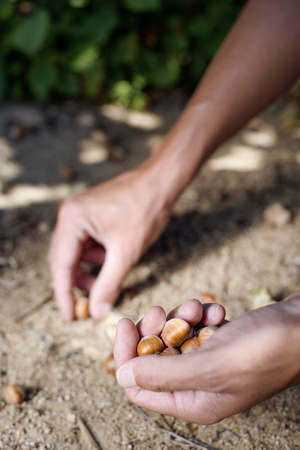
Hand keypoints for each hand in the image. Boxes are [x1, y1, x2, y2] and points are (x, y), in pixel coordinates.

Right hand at [48, 168, 169, 320]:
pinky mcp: (89, 213)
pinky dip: (95, 256)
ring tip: (107, 280)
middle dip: (77, 283)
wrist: (160, 182)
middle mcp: (69, 214)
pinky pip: (84, 242)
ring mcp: (78, 212)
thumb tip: (96, 312)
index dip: (64, 294)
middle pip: (63, 259)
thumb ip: (108, 284)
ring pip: (75, 252)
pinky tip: (112, 259)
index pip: (61, 265)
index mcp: (72, 220)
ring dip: (88, 270)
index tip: (70, 317)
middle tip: (89, 305)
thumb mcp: (126, 253)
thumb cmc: (145, 211)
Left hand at [114, 294, 299, 423]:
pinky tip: (216, 311)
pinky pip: (196, 329)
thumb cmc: (266, 349)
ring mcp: (210, 364)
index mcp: (193, 402)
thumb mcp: (211, 365)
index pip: (140, 386)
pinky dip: (200, 316)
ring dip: (180, 318)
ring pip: (175, 338)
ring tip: (196, 308)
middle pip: (155, 359)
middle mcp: (198, 386)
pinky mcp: (220, 345)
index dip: (126, 355)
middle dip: (155, 330)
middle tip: (159, 311)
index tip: (125, 323)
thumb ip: (163, 374)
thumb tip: (123, 377)